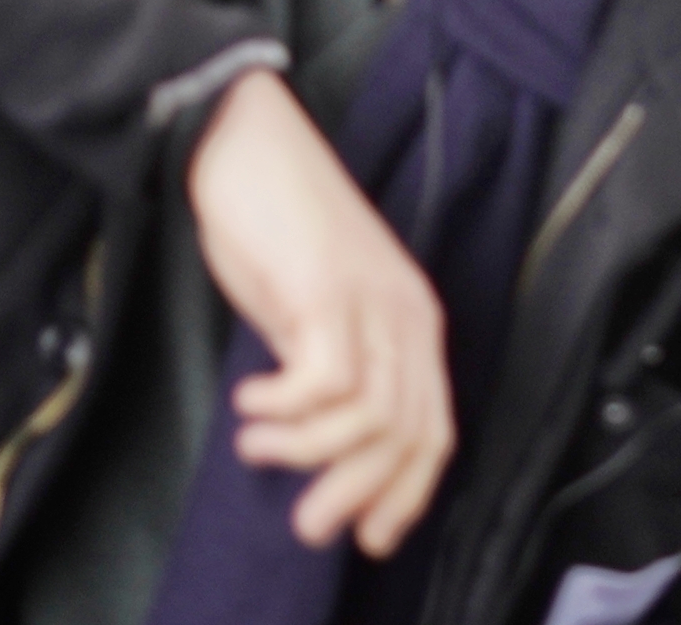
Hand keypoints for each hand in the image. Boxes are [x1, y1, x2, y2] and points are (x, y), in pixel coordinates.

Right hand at [185, 70, 453, 556]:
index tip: (370, 539)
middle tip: (307, 524)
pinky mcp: (325, 287)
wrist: (244, 140)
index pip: (435, 430)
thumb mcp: (313, 311)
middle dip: (358, 495)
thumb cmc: (274, 225)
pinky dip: (283, 409)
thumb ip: (330, 368)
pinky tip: (248, 402)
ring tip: (256, 447)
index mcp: (413, 320)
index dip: (408, 494)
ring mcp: (370, 298)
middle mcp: (406, 312)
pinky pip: (324, 382)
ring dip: (308, 454)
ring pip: (370, 416)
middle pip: (408, 435)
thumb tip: (322, 447)